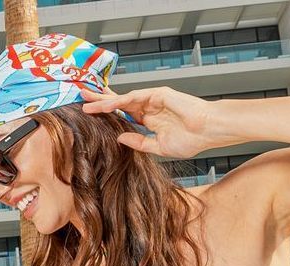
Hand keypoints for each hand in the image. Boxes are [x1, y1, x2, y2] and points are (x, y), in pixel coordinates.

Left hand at [79, 85, 238, 158]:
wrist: (210, 131)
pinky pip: (133, 97)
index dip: (107, 115)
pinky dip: (118, 101)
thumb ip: (139, 142)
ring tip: (85, 102)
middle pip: (119, 103)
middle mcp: (149, 107)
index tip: (90, 116)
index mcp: (150, 120)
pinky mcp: (158, 93)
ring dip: (104, 100)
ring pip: (122, 99)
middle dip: (100, 101)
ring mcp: (153, 99)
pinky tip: (104, 105)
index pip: (123, 115)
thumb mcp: (159, 147)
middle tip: (80, 99)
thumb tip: (119, 138)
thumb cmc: (192, 139)